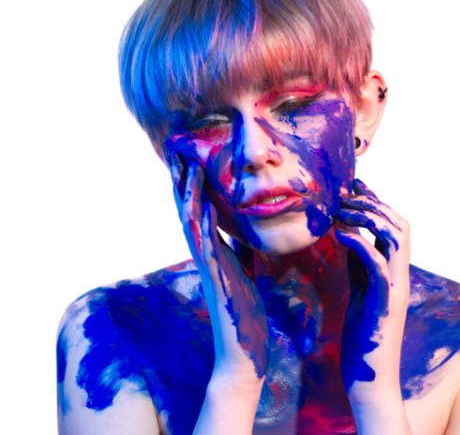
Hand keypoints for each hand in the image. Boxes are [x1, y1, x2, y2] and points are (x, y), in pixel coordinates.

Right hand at [164, 139, 268, 385]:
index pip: (195, 211)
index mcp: (211, 250)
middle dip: (181, 182)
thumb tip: (239, 231)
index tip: (186, 157)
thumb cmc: (243, 308)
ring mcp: (208, 265)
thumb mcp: (242, 268)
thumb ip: (237, 248)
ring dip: (189, 195)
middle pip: (186, 210)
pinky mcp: (216, 277)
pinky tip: (205, 205)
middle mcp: (204, 254)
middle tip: (176, 152)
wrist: (244, 346)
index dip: (189, 185)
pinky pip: (207, 246)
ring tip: (189, 167)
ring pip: (191, 223)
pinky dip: (205, 224)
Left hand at [336, 179, 410, 409]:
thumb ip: (359, 262)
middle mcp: (401, 274)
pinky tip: (340, 234)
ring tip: (343, 210)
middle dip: (373, 203)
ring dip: (369, 217)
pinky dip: (360, 242)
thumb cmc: (363, 332)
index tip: (354, 184)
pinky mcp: (385, 302)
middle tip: (346, 194)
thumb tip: (348, 233)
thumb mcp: (360, 288)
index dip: (376, 200)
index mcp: (395, 270)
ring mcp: (396, 287)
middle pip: (400, 224)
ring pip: (396, 237)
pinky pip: (378, 263)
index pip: (393, 225)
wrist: (370, 376)